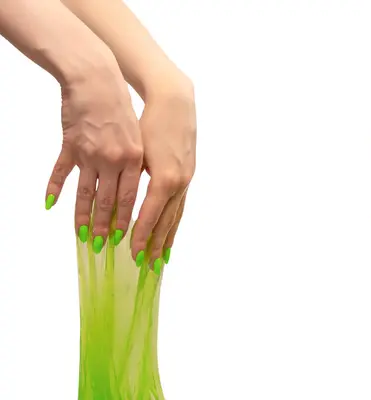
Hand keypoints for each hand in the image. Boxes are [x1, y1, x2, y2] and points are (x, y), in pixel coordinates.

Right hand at [46, 65, 142, 253]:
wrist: (96, 79)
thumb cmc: (121, 106)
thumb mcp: (138, 136)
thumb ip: (136, 164)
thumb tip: (135, 191)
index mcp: (135, 158)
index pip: (131, 198)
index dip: (127, 221)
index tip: (125, 239)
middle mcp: (114, 159)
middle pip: (108, 201)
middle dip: (105, 227)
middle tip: (102, 247)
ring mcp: (90, 153)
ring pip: (86, 193)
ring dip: (83, 217)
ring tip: (82, 236)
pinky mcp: (70, 145)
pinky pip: (61, 173)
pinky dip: (55, 189)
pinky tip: (50, 205)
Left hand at [130, 81, 195, 270]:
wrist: (175, 103)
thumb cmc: (150, 123)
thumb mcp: (137, 151)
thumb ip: (130, 179)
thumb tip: (116, 204)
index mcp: (165, 178)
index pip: (150, 215)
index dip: (141, 235)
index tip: (132, 253)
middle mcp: (179, 183)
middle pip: (166, 221)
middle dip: (155, 244)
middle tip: (147, 266)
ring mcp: (187, 180)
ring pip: (176, 216)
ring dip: (168, 239)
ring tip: (161, 259)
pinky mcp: (189, 175)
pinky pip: (181, 206)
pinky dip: (175, 223)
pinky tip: (170, 233)